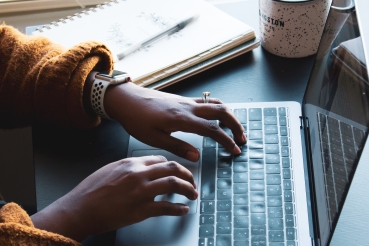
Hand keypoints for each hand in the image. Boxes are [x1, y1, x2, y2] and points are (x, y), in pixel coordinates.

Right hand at [31, 155, 197, 241]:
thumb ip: (128, 168)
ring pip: (174, 184)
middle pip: (172, 168)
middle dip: (187, 175)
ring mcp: (141, 191)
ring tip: (192, 194)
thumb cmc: (90, 191)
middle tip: (192, 182)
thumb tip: (142, 170)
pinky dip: (178, 209)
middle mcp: (138, 174)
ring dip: (188, 189)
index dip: (173, 166)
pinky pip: (167, 208)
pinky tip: (183, 210)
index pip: (160, 160)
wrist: (80, 209)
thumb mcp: (109, 170)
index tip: (178, 172)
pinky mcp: (141, 210)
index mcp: (131, 163)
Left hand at [104, 82, 246, 160]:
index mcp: (182, 119)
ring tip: (234, 129)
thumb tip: (197, 157)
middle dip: (235, 124)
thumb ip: (177, 147)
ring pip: (216, 104)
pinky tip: (217, 118)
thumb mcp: (154, 139)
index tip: (234, 150)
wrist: (126, 99)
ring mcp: (186, 101)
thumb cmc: (136, 119)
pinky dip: (218, 109)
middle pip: (221, 111)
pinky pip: (206, 101)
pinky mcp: (182, 99)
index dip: (226, 140)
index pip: (212, 129)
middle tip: (242, 139)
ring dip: (229, 115)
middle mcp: (188, 107)